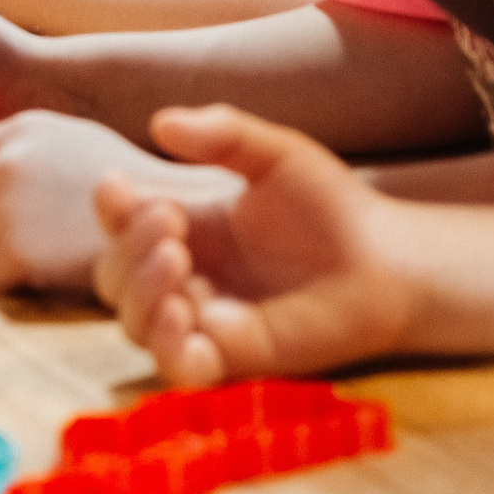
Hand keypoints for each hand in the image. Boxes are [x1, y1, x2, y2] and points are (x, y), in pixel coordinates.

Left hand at [0, 110, 242, 292]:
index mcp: (21, 128)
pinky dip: (25, 278)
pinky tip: (63, 267)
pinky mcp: (15, 250)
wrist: (171, 219)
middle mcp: (7, 161)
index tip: (26, 207)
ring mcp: (8, 205)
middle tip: (45, 234)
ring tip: (61, 248)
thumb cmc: (129, 183)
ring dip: (10, 250)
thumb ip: (29, 148)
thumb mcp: (76, 140)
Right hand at [93, 106, 419, 387]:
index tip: (119, 186)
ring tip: (176, 262)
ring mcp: (204, 322)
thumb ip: (223, 134)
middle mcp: (185, 277)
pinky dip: (169, 346)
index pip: (120, 222)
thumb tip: (160, 124)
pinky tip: (189, 314)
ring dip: (143, 294)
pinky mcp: (231, 361)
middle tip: (171, 224)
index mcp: (186, 226)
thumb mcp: (275, 155)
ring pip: (135, 324)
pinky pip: (178, 369)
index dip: (110, 208)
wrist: (384, 260)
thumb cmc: (330, 206)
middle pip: (115, 276)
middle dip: (128, 249)